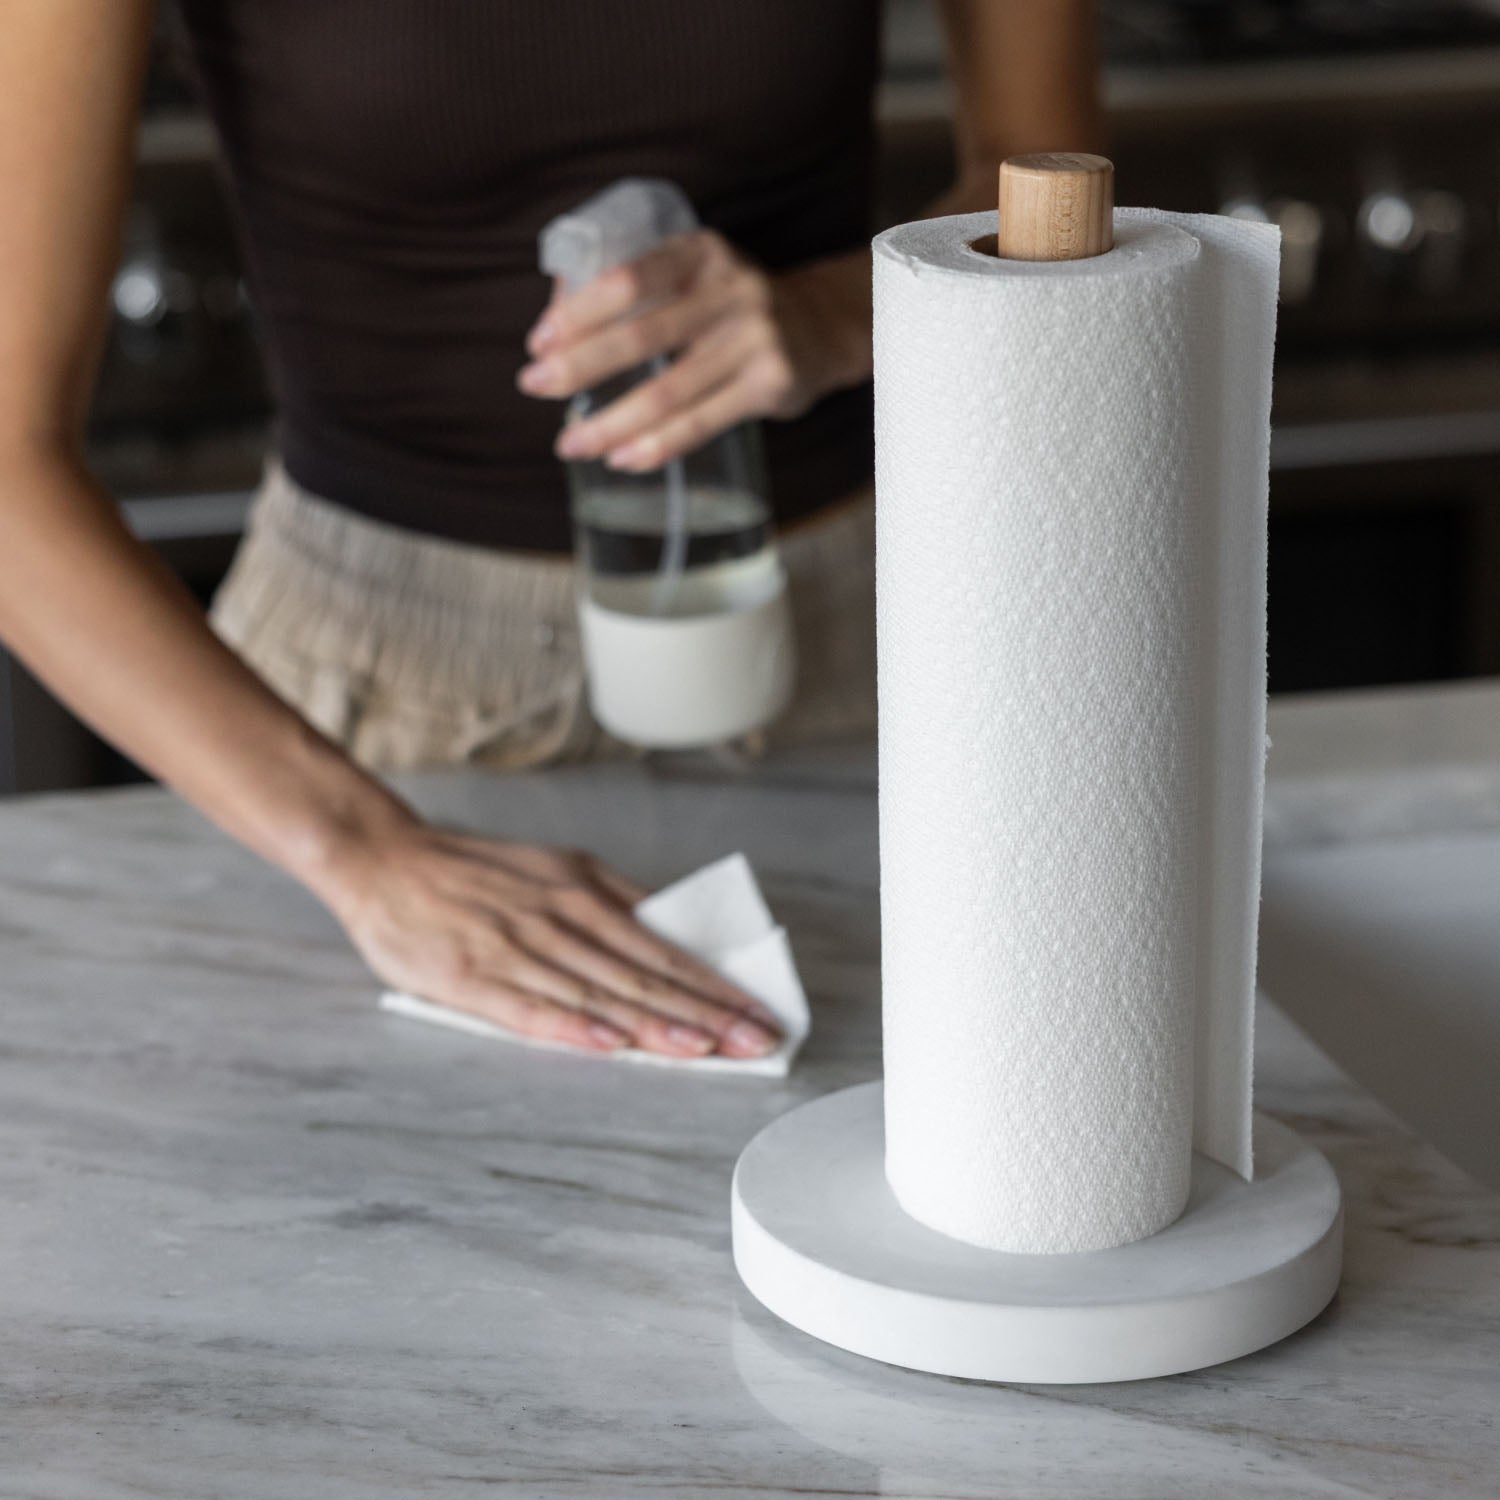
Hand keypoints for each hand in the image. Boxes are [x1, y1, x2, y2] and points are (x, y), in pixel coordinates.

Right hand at [320, 816, 781, 1059]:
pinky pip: (529, 1008)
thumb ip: (612, 901)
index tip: (757, 1012)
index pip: (662, 946)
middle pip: (641, 973)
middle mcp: (556, 917)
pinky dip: (572, 1028)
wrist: (382, 859)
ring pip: (596, 993)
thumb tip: (675, 933)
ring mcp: (513, 948)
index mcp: (581, 889)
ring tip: (703, 1050)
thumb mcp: (556, 868)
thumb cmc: (476, 872)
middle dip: (704, 1011)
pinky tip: (610, 1047)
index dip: (713, 984)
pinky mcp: (469, 977)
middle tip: (754, 1042)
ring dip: (653, 1024)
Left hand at [517, 230, 870, 470]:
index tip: (537, 341)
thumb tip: (554, 330)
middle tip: (532, 387)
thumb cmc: (730, 308)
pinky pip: (702, 422)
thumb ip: (637, 294)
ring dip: (611, 422)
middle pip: (643, 335)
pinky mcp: (771, 384)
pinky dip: (657, 446)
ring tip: (571, 443)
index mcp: (701, 252)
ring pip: (669, 391)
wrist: (821, 329)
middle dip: (579, 366)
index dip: (579, 311)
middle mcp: (732, 289)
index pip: (630, 278)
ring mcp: (756, 338)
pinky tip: (621, 458)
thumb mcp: (693, 278)